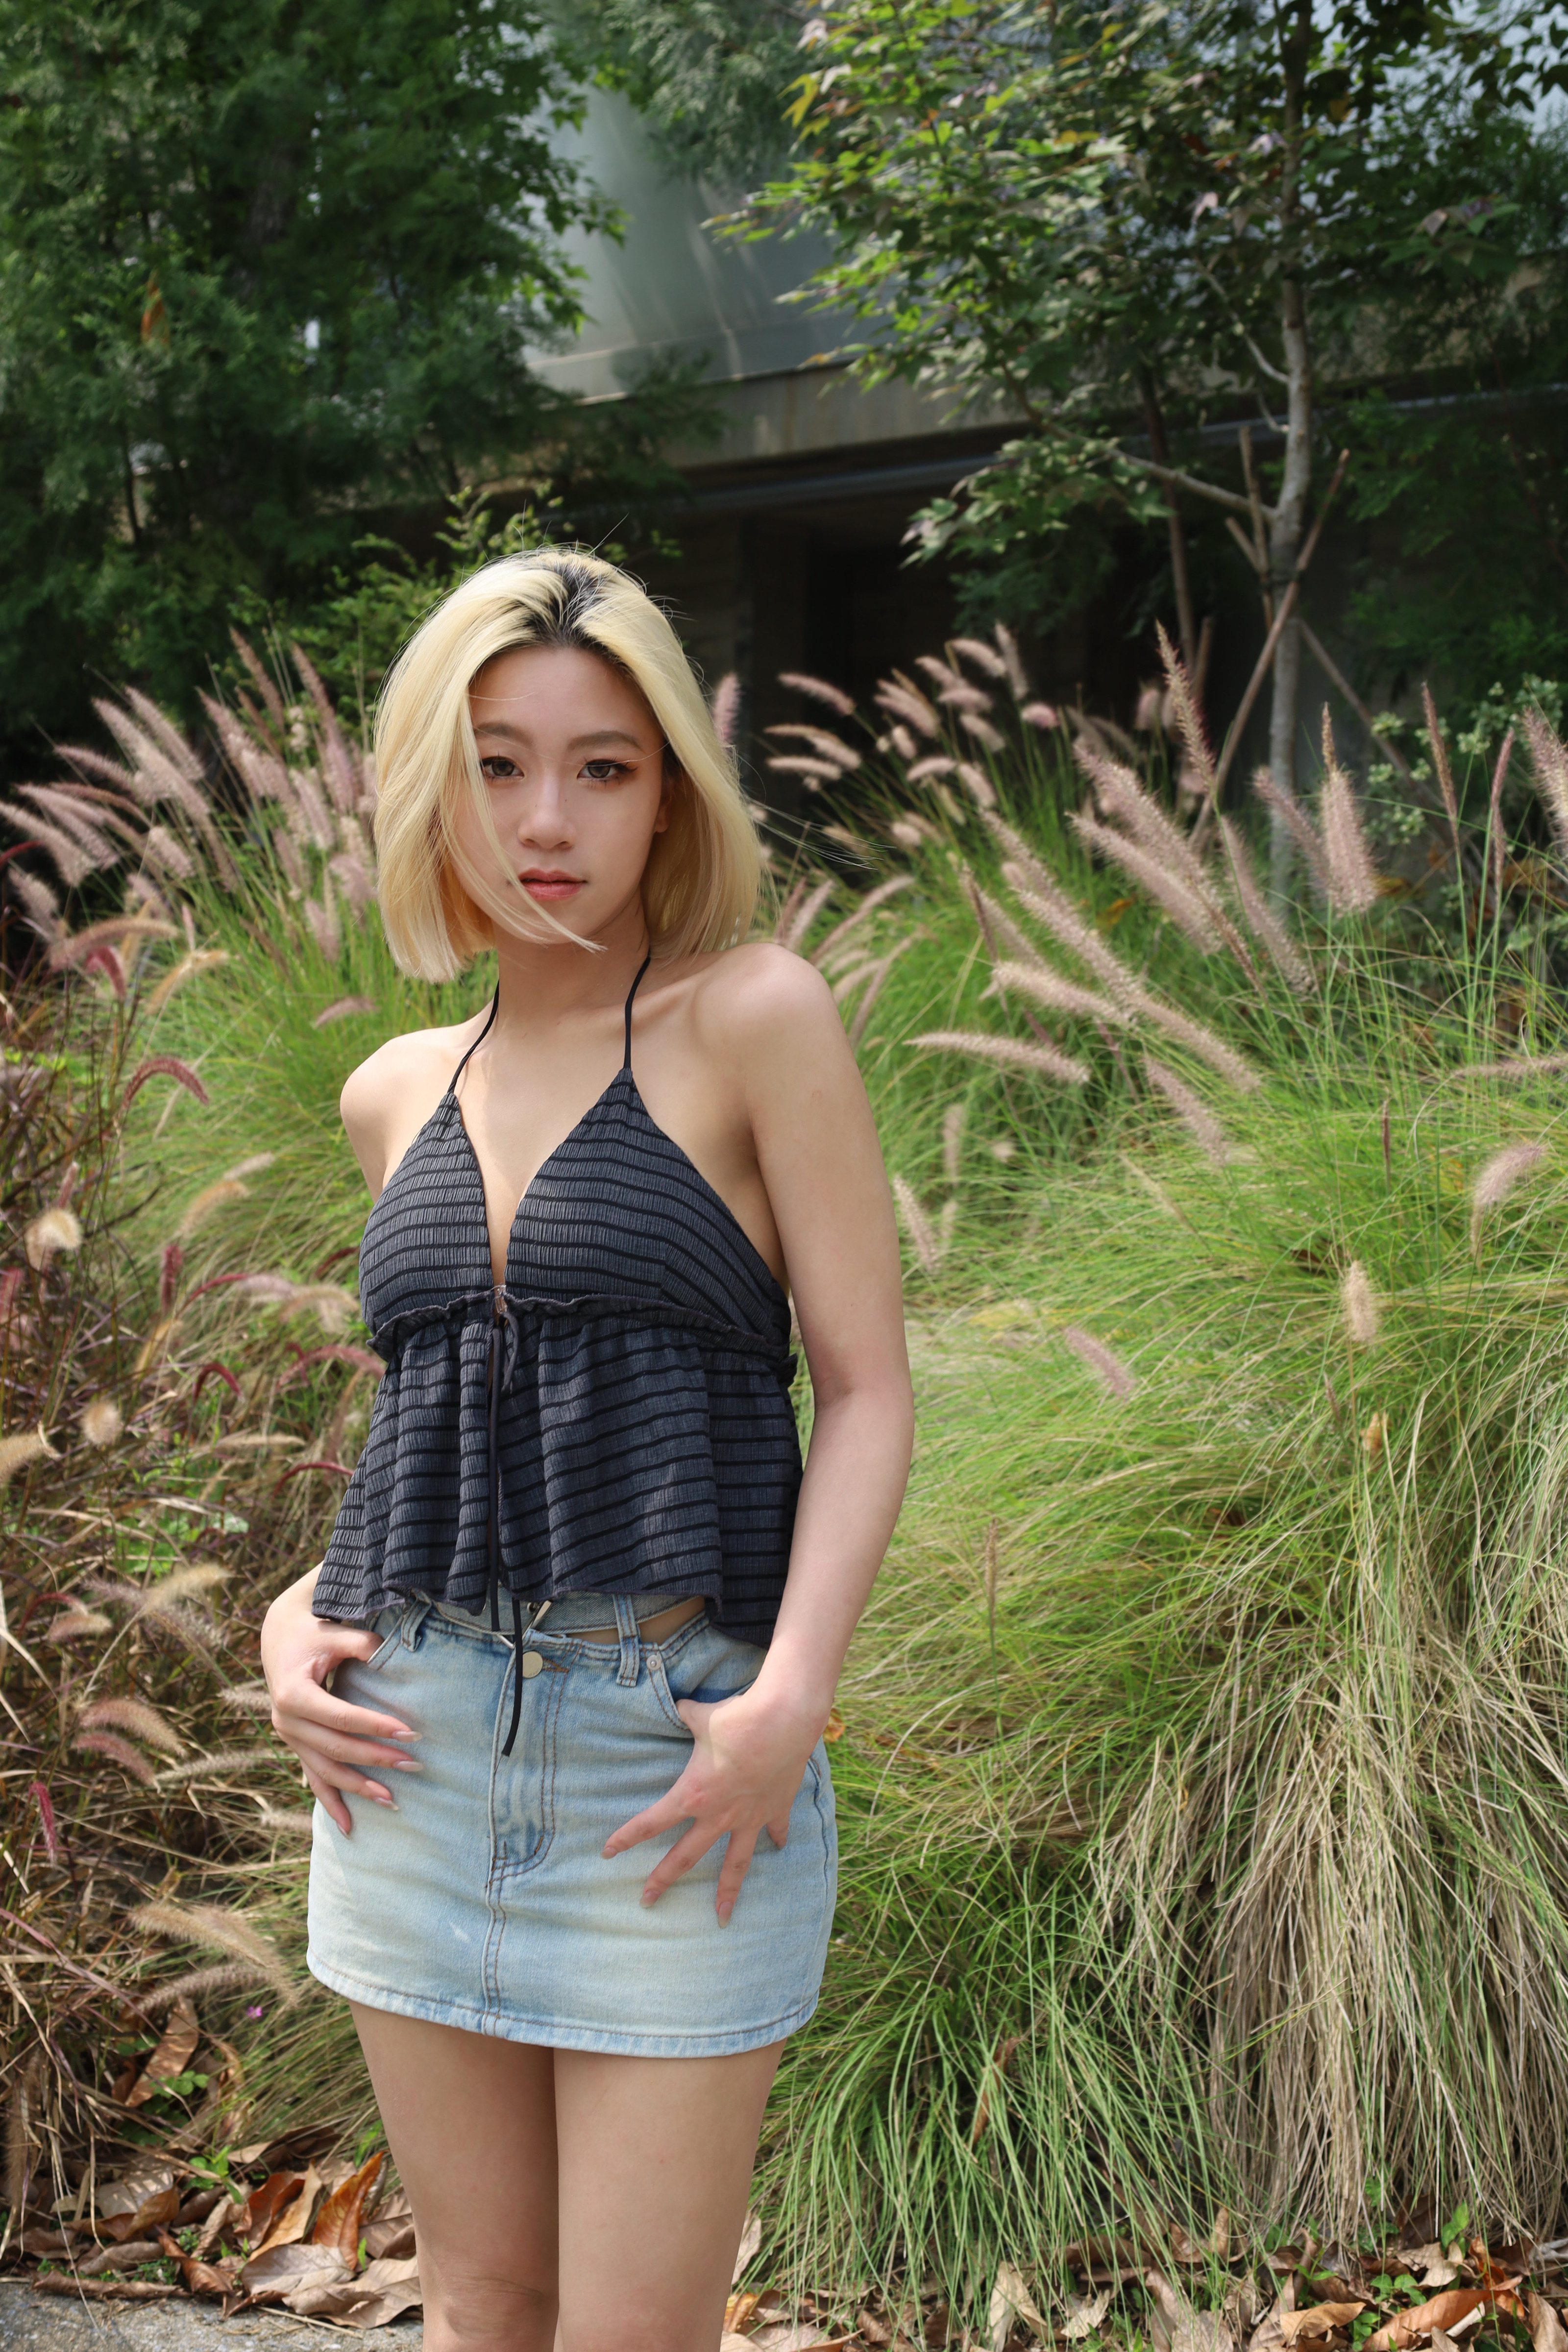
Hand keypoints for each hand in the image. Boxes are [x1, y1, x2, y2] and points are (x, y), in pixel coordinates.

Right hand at [260, 1571, 420, 1834]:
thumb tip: (391, 1654)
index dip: (375, 1727)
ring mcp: (288, 1737)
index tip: (410, 1733)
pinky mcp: (295, 1744)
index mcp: (293, 1694)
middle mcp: (286, 1720)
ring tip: (393, 1800)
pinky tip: (349, 1826)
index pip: (341, 1717)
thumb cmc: (314, 1633)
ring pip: (325, 1770)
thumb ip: (362, 1644)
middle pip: (336, 1748)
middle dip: (375, 1759)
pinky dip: (331, 1801)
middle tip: (414, 1764)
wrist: (280, 1636)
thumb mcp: (335, 1632)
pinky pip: (313, 1778)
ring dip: (358, 1787)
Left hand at [602, 1684, 824, 1921]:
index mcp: (693, 1794)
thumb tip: (680, 1705)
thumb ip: (687, 1716)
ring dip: (727, 1891)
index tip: (607, 1852)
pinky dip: (776, 1838)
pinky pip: (774, 1830)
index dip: (627, 1837)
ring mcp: (749, 1816)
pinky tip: (777, 1848)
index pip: (651, 1822)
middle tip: (646, 1900)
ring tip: (721, 1917)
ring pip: (735, 1863)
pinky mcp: (775, 1808)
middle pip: (686, 1855)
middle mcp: (719, 1814)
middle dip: (664, 1879)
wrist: (782, 1719)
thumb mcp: (701, 1717)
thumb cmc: (736, 1718)